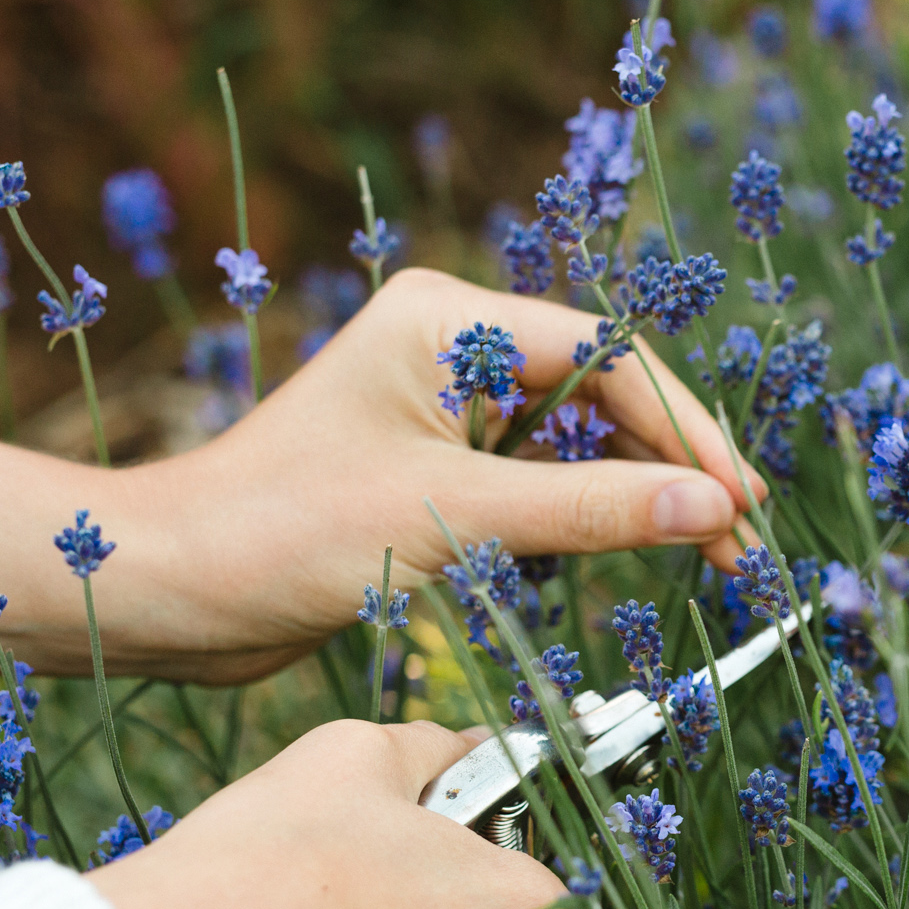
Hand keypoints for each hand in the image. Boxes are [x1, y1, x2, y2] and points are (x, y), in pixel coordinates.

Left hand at [123, 267, 765, 681]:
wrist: (166, 589)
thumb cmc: (282, 532)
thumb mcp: (453, 517)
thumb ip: (592, 509)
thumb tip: (716, 510)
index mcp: (450, 319)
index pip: (609, 357)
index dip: (686, 431)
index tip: (742, 501)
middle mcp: (451, 345)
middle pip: (604, 394)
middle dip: (674, 466)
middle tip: (742, 542)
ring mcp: (441, 406)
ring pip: (578, 440)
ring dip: (638, 496)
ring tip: (710, 556)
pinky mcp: (430, 466)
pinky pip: (537, 480)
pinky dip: (585, 518)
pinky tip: (629, 554)